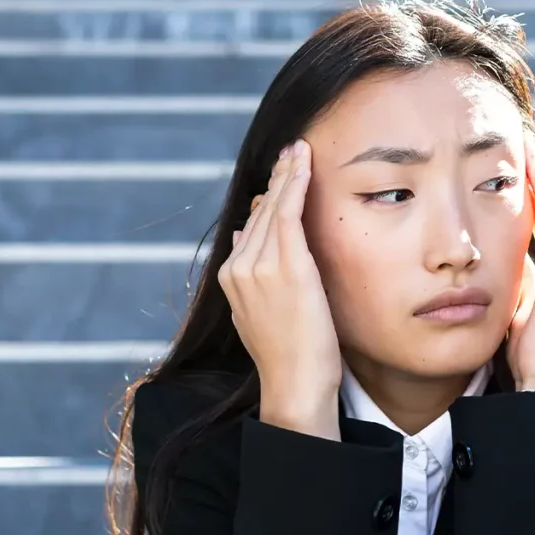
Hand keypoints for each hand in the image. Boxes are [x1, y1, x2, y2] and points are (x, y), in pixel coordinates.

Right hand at [219, 139, 341, 438]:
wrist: (295, 384)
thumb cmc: (288, 358)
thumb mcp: (258, 313)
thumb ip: (249, 277)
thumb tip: (243, 236)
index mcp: (231, 278)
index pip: (250, 227)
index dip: (268, 198)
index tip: (280, 175)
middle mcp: (239, 267)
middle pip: (260, 212)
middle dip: (277, 179)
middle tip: (292, 150)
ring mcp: (259, 265)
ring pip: (273, 208)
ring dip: (287, 174)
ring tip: (300, 150)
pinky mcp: (286, 266)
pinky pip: (288, 213)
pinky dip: (295, 183)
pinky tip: (304, 162)